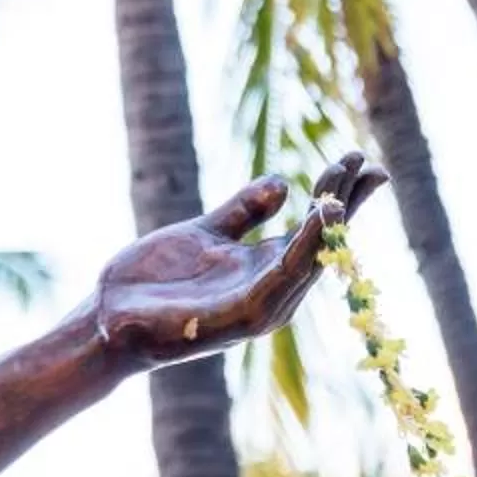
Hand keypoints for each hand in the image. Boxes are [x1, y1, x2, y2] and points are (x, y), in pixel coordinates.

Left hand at [94, 152, 388, 366]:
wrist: (109, 317)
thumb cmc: (155, 281)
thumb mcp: (204, 233)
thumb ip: (243, 211)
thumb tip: (284, 183)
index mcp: (264, 269)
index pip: (313, 230)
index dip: (339, 196)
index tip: (360, 159)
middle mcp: (272, 290)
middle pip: (322, 245)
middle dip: (346, 205)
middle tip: (367, 164)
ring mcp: (258, 306)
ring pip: (307, 262)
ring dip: (328, 228)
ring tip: (344, 191)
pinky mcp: (239, 317)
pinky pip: (280, 278)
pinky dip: (302, 251)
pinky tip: (316, 221)